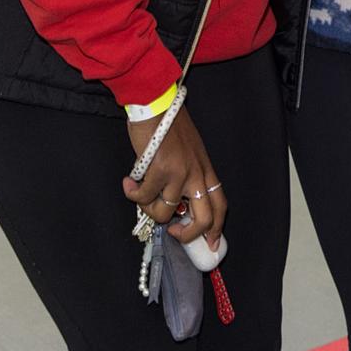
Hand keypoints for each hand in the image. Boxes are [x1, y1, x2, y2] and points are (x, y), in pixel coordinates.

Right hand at [123, 108, 225, 247]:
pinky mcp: (160, 170)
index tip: (210, 244)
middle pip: (203, 218)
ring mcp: (180, 173)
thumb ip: (186, 178)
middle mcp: (197, 174)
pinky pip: (143, 197)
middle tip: (173, 233)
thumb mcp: (188, 154)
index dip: (216, 228)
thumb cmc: (169, 128)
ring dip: (148, 207)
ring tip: (140, 191)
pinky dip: (132, 193)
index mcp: (206, 170)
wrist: (156, 105)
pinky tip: (129, 181)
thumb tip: (177, 206)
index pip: (220, 204)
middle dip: (188, 235)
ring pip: (166, 212)